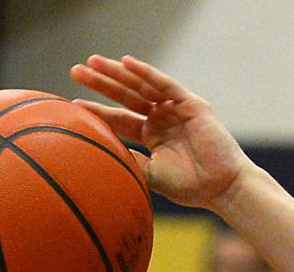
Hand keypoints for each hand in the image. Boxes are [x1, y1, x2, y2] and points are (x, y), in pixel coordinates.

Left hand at [70, 55, 252, 211]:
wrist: (221, 188)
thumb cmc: (190, 186)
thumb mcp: (151, 174)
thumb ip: (130, 161)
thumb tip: (101, 155)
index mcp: (152, 135)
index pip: (119, 119)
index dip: (97, 111)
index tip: (73, 103)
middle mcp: (161, 118)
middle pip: (125, 96)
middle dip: (101, 83)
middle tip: (75, 70)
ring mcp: (175, 108)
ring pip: (141, 85)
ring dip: (117, 73)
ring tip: (93, 62)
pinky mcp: (190, 103)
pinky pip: (165, 84)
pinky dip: (147, 73)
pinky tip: (127, 63)